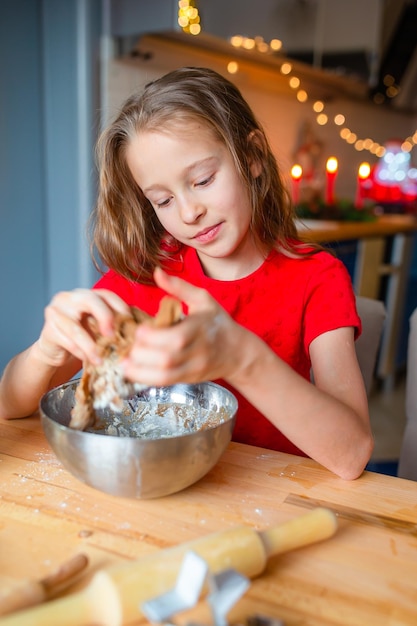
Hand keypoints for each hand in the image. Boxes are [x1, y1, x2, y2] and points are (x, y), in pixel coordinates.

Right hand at [36, 288, 131, 366]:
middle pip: (90, 300)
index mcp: (86, 294)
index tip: (130, 321)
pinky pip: (66, 341)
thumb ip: (113, 324)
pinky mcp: (48, 329)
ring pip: (76, 327)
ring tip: (101, 359)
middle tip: (113, 336)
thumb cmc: (82, 338)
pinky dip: (79, 352)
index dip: (120, 306)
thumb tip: (139, 330)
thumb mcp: (98, 328)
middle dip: (105, 317)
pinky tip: (88, 360)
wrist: (55, 351)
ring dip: (90, 346)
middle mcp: (69, 298)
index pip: (105, 294)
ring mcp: (56, 312)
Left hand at [122, 268, 246, 385]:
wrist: (237, 352)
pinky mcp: (189, 379)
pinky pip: (165, 382)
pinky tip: (133, 372)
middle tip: (129, 344)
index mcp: (200, 329)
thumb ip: (179, 287)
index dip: (153, 336)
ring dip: (140, 370)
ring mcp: (193, 368)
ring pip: (165, 375)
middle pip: (167, 358)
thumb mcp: (203, 299)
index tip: (139, 329)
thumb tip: (156, 272)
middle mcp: (198, 351)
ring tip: (124, 363)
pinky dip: (146, 379)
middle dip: (142, 353)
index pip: (176, 338)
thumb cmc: (217, 322)